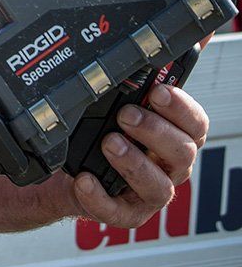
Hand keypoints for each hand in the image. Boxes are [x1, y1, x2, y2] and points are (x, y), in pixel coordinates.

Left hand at [71, 82, 208, 228]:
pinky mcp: (127, 214)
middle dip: (155, 130)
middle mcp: (169, 166)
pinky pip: (119, 212)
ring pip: (159, 187)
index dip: (182, 108)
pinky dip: (100, 197)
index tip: (158, 92)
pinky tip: (84, 180)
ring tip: (108, 143)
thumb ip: (128, 89)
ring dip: (134, 163)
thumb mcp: (114, 106)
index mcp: (174, 136)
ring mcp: (150, 193)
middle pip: (183, 153)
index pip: (196, 124)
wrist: (70, 170)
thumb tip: (138, 52)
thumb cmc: (100, 132)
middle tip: (126, 114)